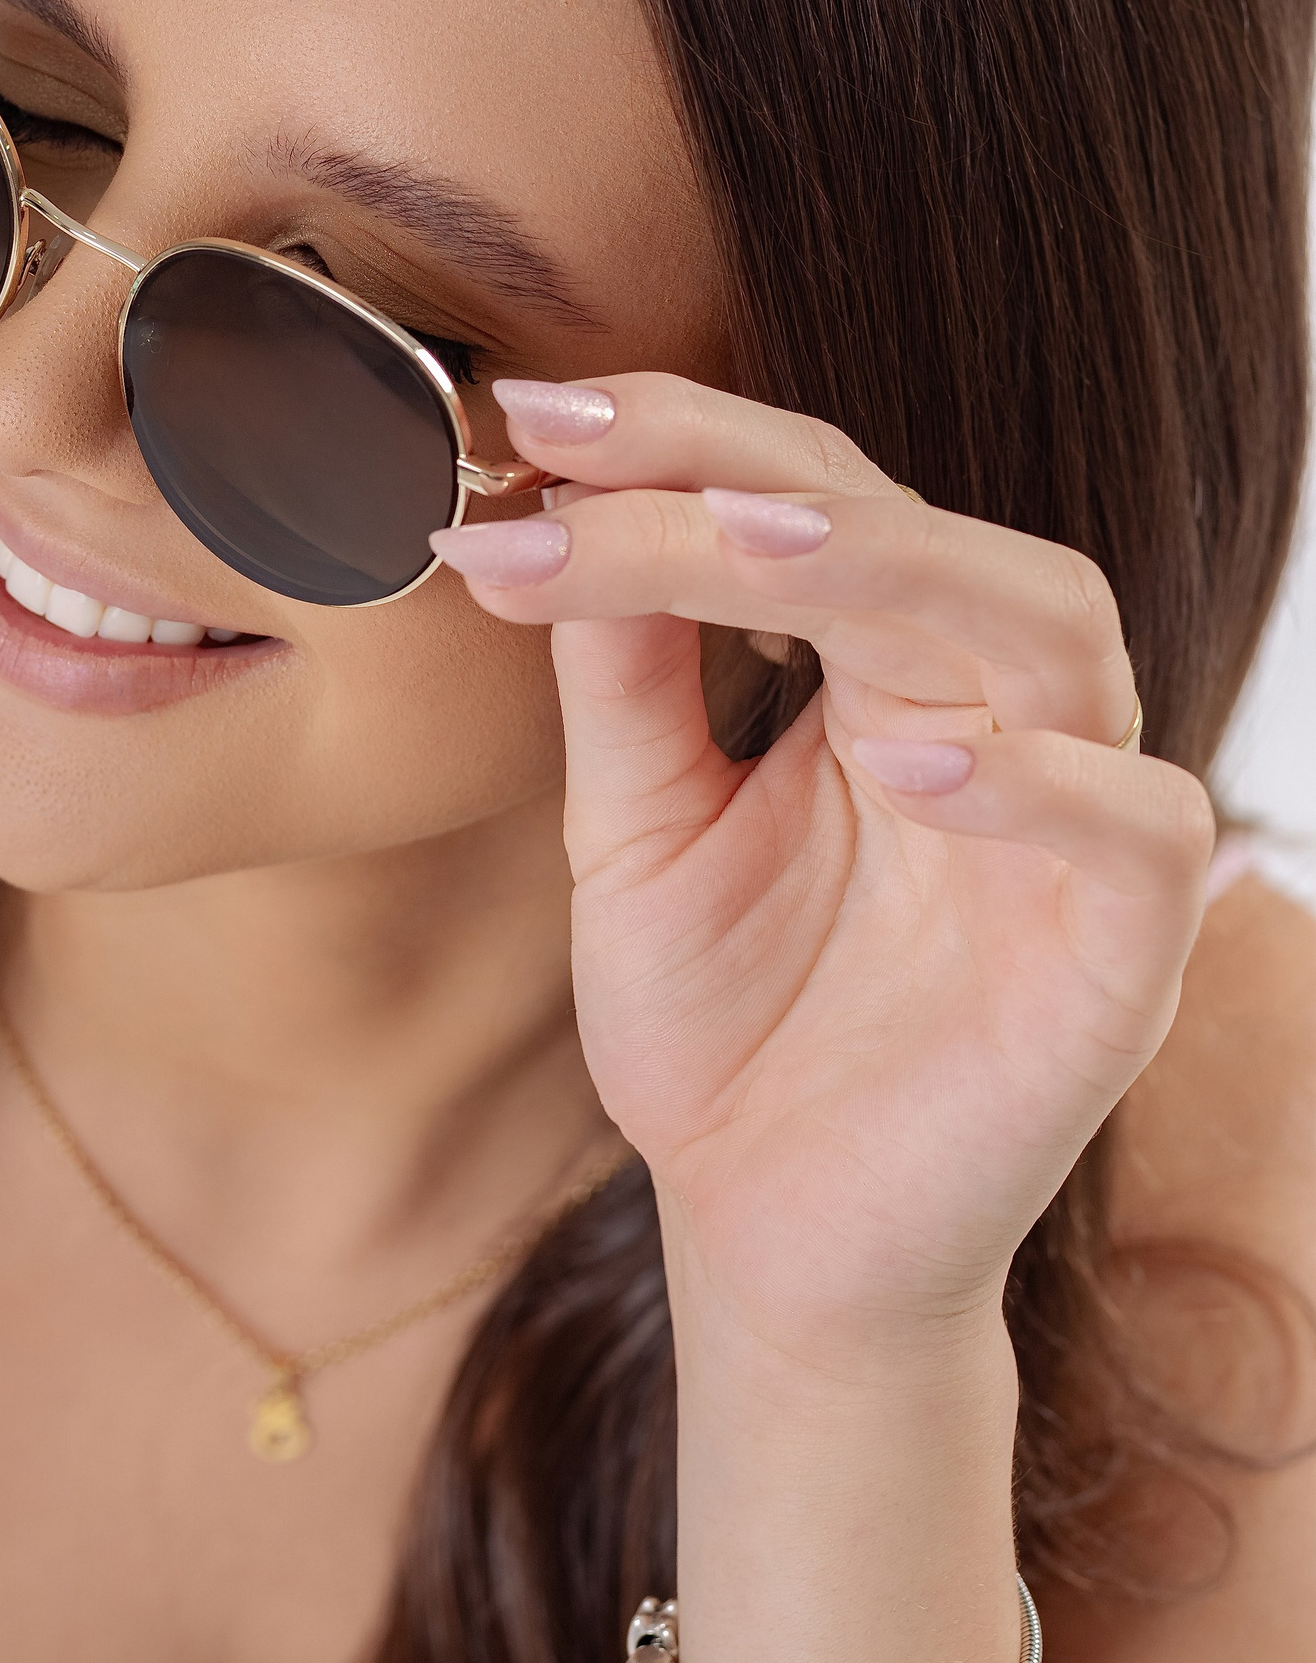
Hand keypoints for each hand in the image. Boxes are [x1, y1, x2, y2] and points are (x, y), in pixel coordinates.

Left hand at [431, 373, 1215, 1354]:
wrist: (768, 1244)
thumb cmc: (721, 1030)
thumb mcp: (635, 836)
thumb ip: (621, 683)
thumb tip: (550, 502)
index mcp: (878, 671)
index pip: (804, 503)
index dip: (677, 441)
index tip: (524, 418)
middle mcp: (985, 714)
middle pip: (911, 531)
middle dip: (747, 473)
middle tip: (582, 449)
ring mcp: (1066, 824)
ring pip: (1048, 623)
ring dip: (900, 564)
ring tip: (745, 546)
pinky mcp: (1120, 953)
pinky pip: (1139, 827)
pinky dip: (1038, 782)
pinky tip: (900, 759)